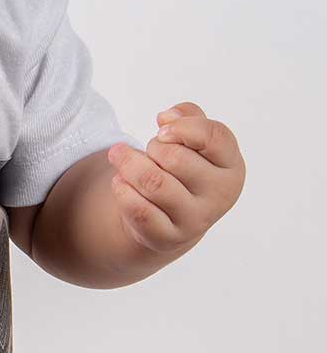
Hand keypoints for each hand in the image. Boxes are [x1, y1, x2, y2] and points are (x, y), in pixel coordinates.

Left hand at [106, 101, 245, 254]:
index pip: (216, 137)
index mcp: (231, 167)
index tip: (163, 130)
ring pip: (152, 182)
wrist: (170, 217)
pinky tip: (121, 182)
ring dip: (128, 163)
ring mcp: (195, 220)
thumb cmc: (182, 168)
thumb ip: (188, 116)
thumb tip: (167, 118)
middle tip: (150, 151)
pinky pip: (137, 208)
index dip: (184, 127)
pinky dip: (121, 188)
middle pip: (175, 158)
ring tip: (121, 157)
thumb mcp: (193, 139)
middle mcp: (219, 196)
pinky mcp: (167, 237)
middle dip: (153, 147)